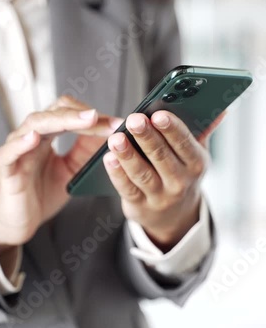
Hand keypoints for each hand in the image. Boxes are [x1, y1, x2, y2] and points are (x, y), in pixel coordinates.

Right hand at [0, 96, 121, 248]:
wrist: (20, 220)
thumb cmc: (41, 193)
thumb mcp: (72, 170)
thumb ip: (86, 152)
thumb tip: (110, 135)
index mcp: (48, 135)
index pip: (69, 113)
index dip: (92, 116)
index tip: (116, 123)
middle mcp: (32, 136)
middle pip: (54, 113)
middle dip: (80, 114)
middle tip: (102, 118)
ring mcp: (18, 150)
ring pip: (35, 124)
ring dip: (60, 120)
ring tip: (83, 120)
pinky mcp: (6, 168)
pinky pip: (9, 152)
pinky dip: (21, 143)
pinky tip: (34, 138)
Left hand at [104, 110, 209, 250]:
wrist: (174, 217)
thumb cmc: (182, 174)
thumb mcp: (195, 155)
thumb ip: (201, 131)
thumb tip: (219, 109)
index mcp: (196, 163)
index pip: (185, 143)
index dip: (171, 129)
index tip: (158, 114)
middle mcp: (180, 181)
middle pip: (161, 156)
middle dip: (147, 137)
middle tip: (134, 119)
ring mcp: (159, 196)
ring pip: (142, 173)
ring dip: (128, 155)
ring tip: (116, 138)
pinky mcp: (140, 206)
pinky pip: (127, 188)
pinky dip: (117, 173)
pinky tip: (109, 158)